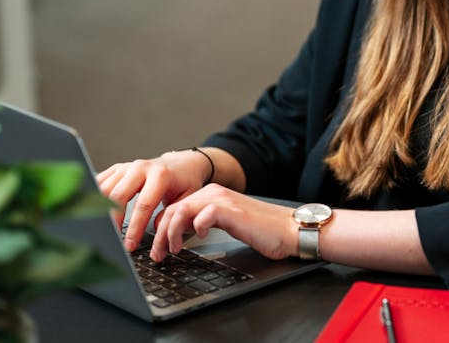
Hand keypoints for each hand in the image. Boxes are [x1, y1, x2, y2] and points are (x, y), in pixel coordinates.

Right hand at [96, 150, 212, 250]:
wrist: (182, 163)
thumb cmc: (184, 182)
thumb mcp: (187, 199)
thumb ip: (171, 215)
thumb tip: (155, 229)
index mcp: (160, 175)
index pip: (143, 206)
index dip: (135, 228)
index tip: (130, 245)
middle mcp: (141, 168)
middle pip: (118, 196)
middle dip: (114, 221)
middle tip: (113, 239)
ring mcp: (128, 166)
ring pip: (105, 189)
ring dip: (102, 210)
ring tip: (105, 229)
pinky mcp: (118, 168)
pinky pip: (100, 182)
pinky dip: (95, 197)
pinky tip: (95, 211)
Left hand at [150, 184, 297, 262]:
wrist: (289, 230)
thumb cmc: (263, 231)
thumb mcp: (226, 225)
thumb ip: (204, 223)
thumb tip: (179, 236)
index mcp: (210, 195)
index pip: (174, 207)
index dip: (161, 229)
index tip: (159, 250)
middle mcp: (213, 193)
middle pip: (172, 209)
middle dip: (160, 236)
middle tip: (159, 256)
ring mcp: (222, 200)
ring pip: (181, 211)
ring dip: (171, 234)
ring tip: (173, 251)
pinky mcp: (231, 210)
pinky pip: (202, 215)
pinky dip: (195, 227)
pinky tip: (199, 238)